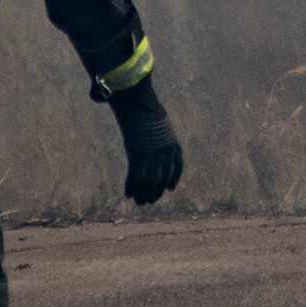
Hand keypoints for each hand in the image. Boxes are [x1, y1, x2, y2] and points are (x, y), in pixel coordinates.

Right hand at [110, 81, 185, 205]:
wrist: (139, 104)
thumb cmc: (146, 110)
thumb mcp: (158, 124)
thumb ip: (158, 134)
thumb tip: (153, 135)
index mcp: (173, 145)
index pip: (177, 167)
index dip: (173, 180)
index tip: (170, 189)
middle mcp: (165, 153)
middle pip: (163, 179)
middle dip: (156, 192)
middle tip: (150, 201)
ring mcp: (152, 155)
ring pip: (150, 182)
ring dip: (144, 194)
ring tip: (140, 202)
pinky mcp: (138, 155)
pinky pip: (135, 176)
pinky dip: (131, 187)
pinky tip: (128, 194)